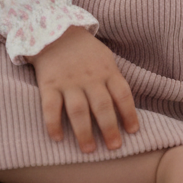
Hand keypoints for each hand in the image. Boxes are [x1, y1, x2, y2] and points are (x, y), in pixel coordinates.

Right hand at [26, 26, 139, 152]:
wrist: (55, 32)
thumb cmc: (85, 50)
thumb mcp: (105, 58)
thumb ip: (114, 80)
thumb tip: (125, 108)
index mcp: (107, 71)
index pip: (122, 94)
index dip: (129, 114)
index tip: (133, 132)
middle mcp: (90, 78)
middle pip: (102, 106)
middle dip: (109, 128)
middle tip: (114, 147)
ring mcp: (68, 82)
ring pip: (78, 110)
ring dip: (84, 132)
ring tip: (89, 150)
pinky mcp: (49, 84)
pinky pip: (51, 107)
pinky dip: (53, 124)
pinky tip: (58, 139)